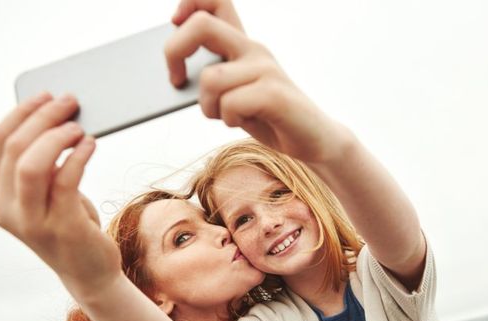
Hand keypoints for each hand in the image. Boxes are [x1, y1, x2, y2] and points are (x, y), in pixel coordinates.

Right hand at [0, 93, 121, 292]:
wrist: (89, 270)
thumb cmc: (69, 222)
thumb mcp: (48, 191)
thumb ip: (41, 162)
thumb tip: (57, 117)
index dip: (22, 112)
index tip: (46, 95)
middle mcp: (5, 208)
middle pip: (15, 147)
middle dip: (44, 117)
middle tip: (70, 102)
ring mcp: (31, 221)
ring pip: (31, 164)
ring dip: (57, 136)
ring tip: (79, 127)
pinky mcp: (61, 227)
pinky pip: (65, 181)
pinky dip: (78, 156)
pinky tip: (91, 144)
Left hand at [165, 0, 352, 163]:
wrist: (314, 140)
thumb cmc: (268, 118)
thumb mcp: (233, 93)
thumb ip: (211, 77)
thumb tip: (175, 76)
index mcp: (242, 44)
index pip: (215, 1)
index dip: (189, 3)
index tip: (175, 24)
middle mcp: (253, 49)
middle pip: (201, 25)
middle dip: (174, 51)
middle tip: (176, 80)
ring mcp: (265, 69)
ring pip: (211, 79)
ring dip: (208, 106)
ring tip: (225, 115)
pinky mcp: (274, 94)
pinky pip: (230, 103)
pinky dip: (228, 118)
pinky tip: (241, 121)